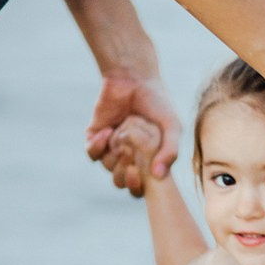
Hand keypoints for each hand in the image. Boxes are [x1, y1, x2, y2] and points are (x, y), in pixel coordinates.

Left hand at [85, 71, 180, 194]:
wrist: (134, 78)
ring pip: (107, 167)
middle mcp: (128, 156)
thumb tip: (159, 175)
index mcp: (147, 158)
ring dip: (114, 156)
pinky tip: (108, 131)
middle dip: (123, 175)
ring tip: (122, 135)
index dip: (138, 186)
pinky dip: (98, 146)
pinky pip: (92, 153)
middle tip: (129, 157)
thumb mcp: (172, 126)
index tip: (139, 172)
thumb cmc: (157, 102)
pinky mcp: (95, 136)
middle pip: (120, 182)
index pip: (141, 186)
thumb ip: (170, 151)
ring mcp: (111, 147)